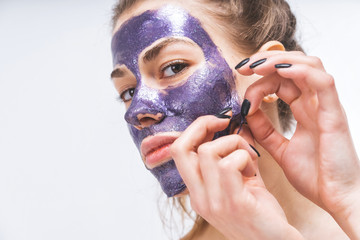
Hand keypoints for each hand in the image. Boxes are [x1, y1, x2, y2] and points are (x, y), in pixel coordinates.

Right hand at [171, 113, 303, 239]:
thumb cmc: (260, 213)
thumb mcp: (242, 180)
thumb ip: (235, 154)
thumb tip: (236, 126)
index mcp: (197, 192)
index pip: (178, 151)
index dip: (195, 129)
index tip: (217, 123)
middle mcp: (199, 198)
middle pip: (181, 148)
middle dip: (203, 125)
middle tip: (224, 123)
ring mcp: (213, 202)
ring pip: (209, 151)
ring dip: (234, 144)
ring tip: (249, 157)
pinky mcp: (234, 203)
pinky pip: (230, 164)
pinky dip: (245, 157)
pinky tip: (253, 169)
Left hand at [237, 51, 359, 237]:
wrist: (335, 200)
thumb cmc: (315, 176)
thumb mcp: (280, 149)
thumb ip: (264, 131)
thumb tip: (245, 113)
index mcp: (305, 110)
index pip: (282, 81)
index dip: (260, 78)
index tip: (240, 87)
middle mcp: (315, 104)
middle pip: (293, 66)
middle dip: (266, 61)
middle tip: (244, 66)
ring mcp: (326, 107)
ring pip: (309, 65)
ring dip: (281, 60)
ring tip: (256, 66)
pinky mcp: (334, 114)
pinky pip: (323, 83)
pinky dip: (301, 71)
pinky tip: (280, 70)